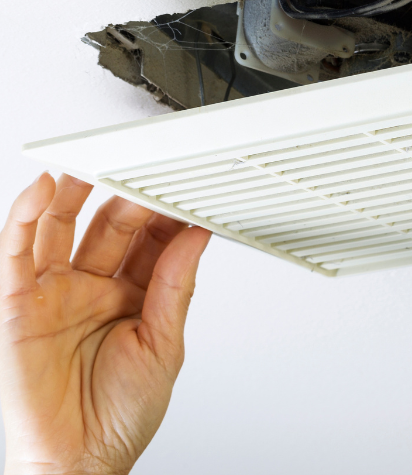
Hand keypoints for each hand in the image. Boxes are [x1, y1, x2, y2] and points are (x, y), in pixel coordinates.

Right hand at [0, 174, 210, 474]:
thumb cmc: (121, 416)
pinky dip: (27, 216)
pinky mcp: (18, 303)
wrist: (78, 463)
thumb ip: (175, 288)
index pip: (151, 244)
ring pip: (63, 228)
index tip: (186, 189)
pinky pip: (18, 251)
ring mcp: (56, 293)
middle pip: (111, 228)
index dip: (167, 215)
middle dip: (130, 198)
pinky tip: (46, 189)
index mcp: (133, 299)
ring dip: (78, 193)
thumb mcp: (163, 346)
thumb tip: (196, 238)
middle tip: (148, 170)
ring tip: (99, 163)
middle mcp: (94, 290)